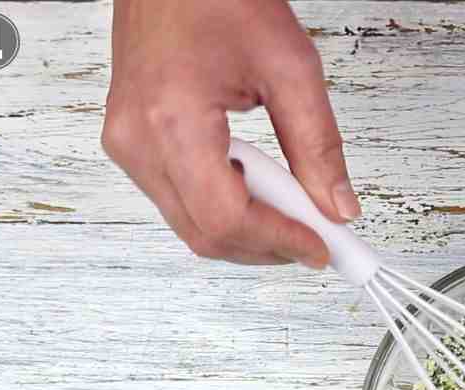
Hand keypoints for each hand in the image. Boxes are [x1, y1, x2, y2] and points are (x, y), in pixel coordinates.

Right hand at [102, 0, 359, 266]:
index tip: (322, 249)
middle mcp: (136, 142)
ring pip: (191, 224)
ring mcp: (127, 144)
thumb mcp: (290, 67)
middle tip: (316, 235)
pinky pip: (180, 198)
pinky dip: (225, 204)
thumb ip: (318, 146)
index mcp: (171, 122)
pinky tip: (259, 182)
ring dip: (248, 227)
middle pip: (206, 234)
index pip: (226, 219)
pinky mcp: (130, 141)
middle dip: (267, 244)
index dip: (280, 243)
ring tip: (292, 201)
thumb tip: (338, 207)